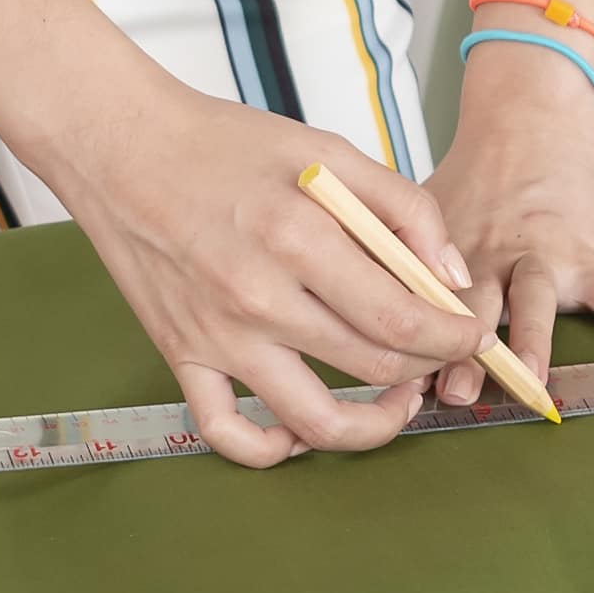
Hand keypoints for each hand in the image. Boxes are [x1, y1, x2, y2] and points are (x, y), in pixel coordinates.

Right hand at [38, 74, 480, 465]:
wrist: (122, 147)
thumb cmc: (223, 143)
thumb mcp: (327, 151)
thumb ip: (402, 207)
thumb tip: (449, 275)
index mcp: (300, 238)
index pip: (402, 317)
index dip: (452, 335)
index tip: (471, 332)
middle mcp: (258, 298)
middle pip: (372, 366)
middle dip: (427, 366)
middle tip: (440, 351)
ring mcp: (217, 336)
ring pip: (314, 419)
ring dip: (372, 424)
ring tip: (397, 400)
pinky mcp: (181, 356)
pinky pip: (226, 432)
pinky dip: (271, 450)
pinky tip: (301, 432)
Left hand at [422, 38, 593, 407]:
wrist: (528, 125)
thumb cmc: (471, 186)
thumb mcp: (420, 218)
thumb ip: (394, 265)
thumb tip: (347, 326)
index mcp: (446, 257)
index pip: (423, 304)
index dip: (410, 340)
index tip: (396, 379)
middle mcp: (491, 260)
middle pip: (475, 310)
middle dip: (463, 350)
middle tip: (450, 389)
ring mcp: (542, 258)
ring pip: (535, 302)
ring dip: (531, 341)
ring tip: (533, 382)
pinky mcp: (585, 257)